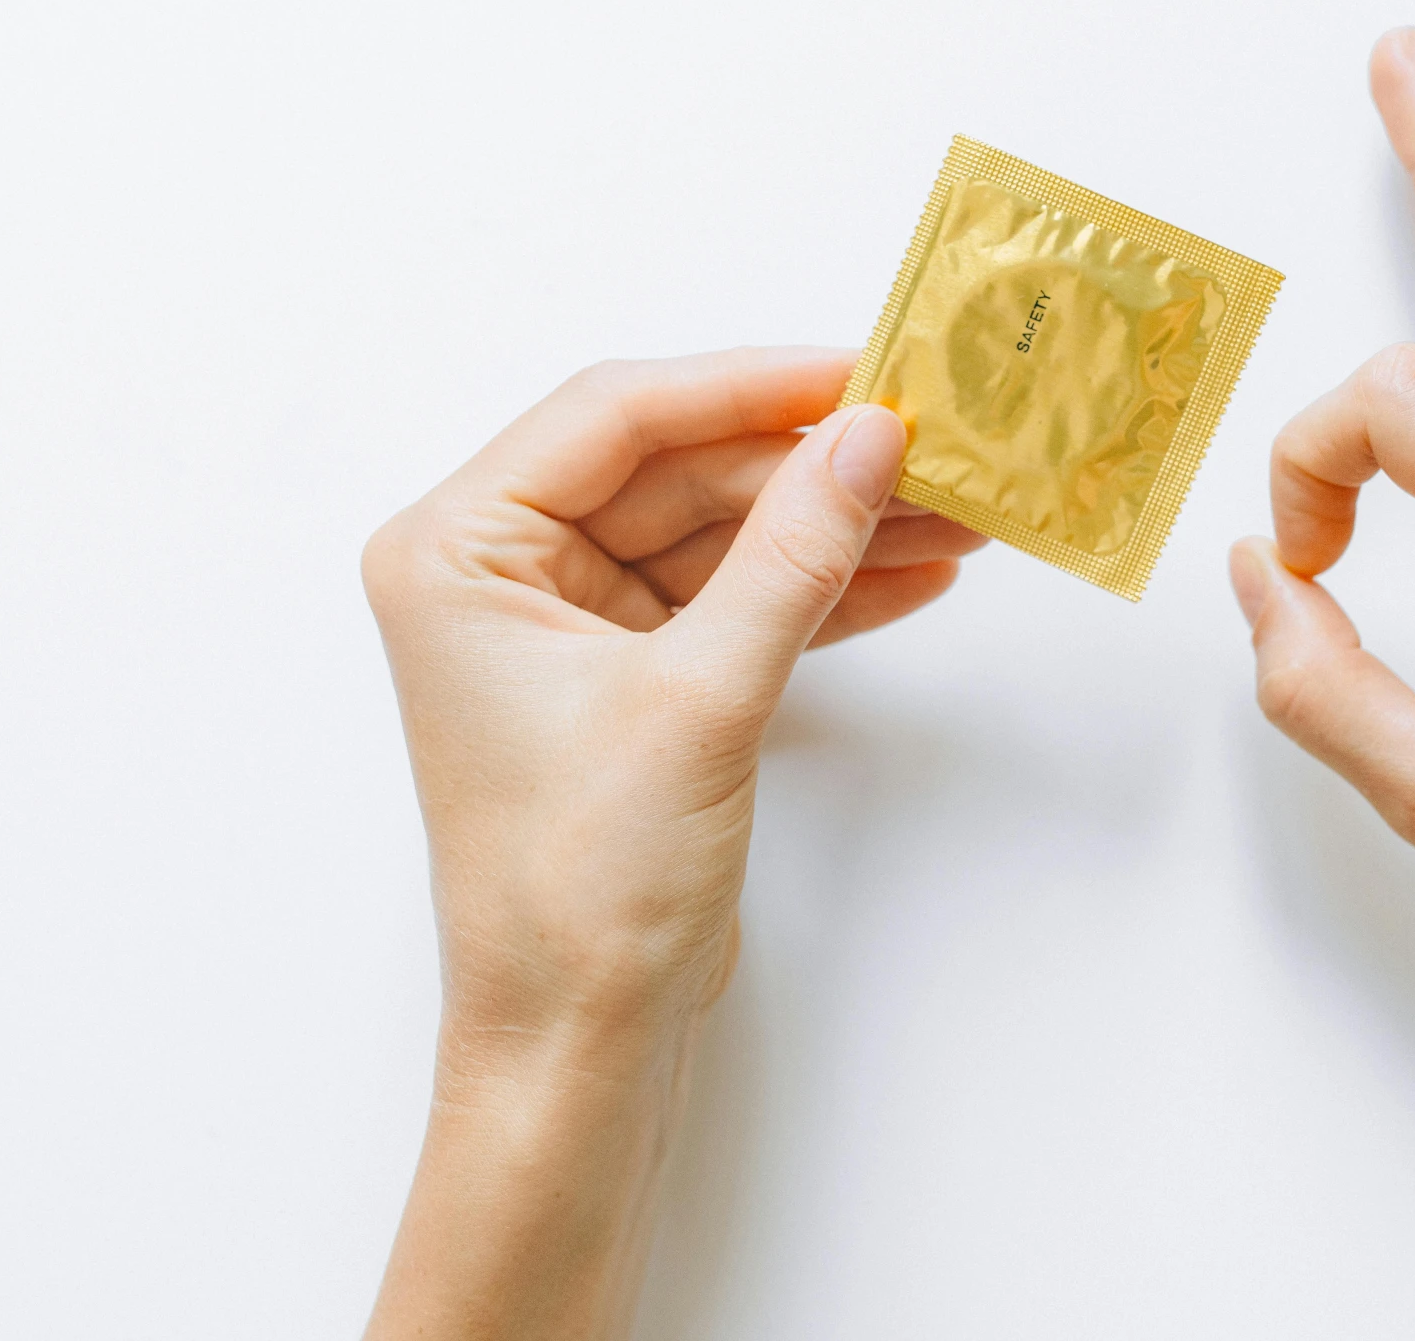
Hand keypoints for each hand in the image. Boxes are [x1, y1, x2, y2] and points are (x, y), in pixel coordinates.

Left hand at [360, 348, 981, 1340]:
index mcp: (459, 551)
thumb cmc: (580, 889)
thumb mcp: (700, 697)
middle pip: (680, 469)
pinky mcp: (635, 679)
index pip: (616, 416)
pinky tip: (911, 575)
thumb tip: (871, 437)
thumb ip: (791, 555)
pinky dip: (821, 590)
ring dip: (834, 526)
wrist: (579, 1042)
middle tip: (934, 444)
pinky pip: (736, 600)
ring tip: (956, 511)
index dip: (748, 386)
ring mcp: (571, 627)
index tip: (863, 373)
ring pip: (720, 534)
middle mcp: (503, 573)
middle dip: (811, 464)